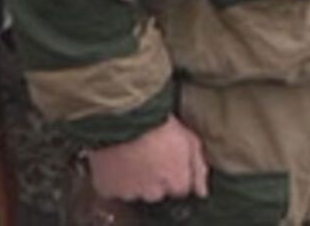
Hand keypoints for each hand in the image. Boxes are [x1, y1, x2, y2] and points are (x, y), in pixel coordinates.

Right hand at [87, 116, 207, 203]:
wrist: (124, 115)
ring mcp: (129, 190)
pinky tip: (120, 160)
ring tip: (136, 155)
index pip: (180, 190)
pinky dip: (116, 179)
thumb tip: (202, 192)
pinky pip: (114, 189)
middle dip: (157, 179)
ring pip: (136, 192)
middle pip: (158, 193)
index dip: (177, 175)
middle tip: (153, 156)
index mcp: (174, 179)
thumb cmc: (159, 123)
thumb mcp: (190, 140)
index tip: (172, 161)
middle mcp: (152, 190)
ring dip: (136, 180)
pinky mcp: (107, 188)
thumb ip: (198, 168)